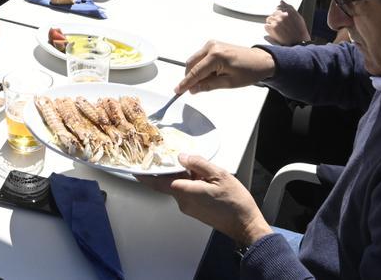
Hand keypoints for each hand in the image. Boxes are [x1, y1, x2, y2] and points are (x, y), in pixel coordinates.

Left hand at [138, 154, 271, 245]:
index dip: (146, 175)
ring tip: (196, 166)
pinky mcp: (195, 211)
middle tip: (165, 156)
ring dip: (182, 176)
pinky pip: (186, 193)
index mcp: (186, 192)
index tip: (136, 169)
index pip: (159, 182)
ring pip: (178, 187)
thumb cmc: (235, 202)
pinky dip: (189, 184)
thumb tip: (183, 157)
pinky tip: (201, 178)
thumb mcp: (219, 175)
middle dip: (167, 170)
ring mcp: (189, 208)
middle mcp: (183, 202)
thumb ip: (198, 164)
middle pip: (168, 183)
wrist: (245, 224)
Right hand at [176, 41, 275, 94]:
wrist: (261, 61)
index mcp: (216, 56)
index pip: (195, 72)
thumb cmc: (249, 71)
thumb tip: (193, 89)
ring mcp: (212, 44)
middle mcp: (212, 47)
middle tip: (197, 90)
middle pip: (191, 64)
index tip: (177, 91)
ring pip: (194, 61)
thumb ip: (208, 85)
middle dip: (191, 78)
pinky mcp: (213, 45)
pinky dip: (201, 67)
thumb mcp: (229, 83)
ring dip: (197, 72)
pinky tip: (213, 73)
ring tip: (212, 80)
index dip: (185, 83)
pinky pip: (200, 58)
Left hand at [264, 1, 310, 45]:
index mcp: (288, 11)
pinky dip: (269, 29)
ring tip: (279, 30)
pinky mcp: (272, 28)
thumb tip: (281, 1)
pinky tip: (275, 33)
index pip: (278, 8)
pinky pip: (266, 26)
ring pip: (269, 19)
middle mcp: (282, 15)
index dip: (279, 14)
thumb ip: (289, 8)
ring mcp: (276, 21)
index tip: (282, 20)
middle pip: (273, 14)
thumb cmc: (300, 30)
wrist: (299, 43)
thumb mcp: (298, 17)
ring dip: (272, 24)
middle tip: (281, 27)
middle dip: (276, 19)